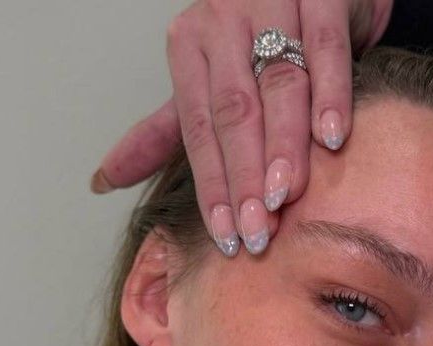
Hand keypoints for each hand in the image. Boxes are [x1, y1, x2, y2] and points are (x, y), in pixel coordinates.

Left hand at [89, 1, 393, 254]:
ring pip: (278, 84)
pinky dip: (330, 94)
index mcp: (190, 45)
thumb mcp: (209, 81)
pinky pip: (325, 48)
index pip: (198, 128)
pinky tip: (330, 138)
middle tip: (256, 230)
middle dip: (244, 177)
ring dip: (283, 145)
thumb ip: (166, 132)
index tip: (227, 236)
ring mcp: (273, 1)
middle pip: (235, 111)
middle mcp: (224, 20)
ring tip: (285, 196)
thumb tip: (102, 181)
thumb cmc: (264, 37)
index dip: (211, 186)